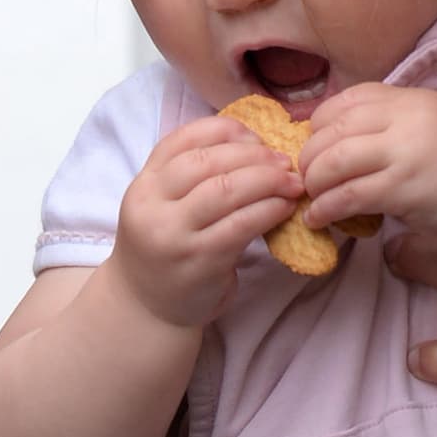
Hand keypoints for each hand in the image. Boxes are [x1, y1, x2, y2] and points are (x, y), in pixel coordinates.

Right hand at [112, 114, 302, 328]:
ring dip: (267, 180)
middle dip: (254, 155)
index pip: (183, 139)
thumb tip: (255, 143)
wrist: (146, 306)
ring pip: (226, 189)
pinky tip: (284, 207)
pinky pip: (242, 224)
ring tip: (292, 182)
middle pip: (208, 161)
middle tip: (284, 160)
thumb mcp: (165, 205)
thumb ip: (193, 175)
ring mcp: (174, 235)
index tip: (256, 137)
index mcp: (144, 183)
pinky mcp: (200, 261)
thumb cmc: (167, 247)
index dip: (225, 131)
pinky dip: (269, 209)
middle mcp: (152, 205)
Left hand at [301, 84, 436, 239]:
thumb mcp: (430, 119)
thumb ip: (391, 121)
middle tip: (306, 178)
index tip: (315, 146)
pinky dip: (326, 208)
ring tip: (311, 199)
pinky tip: (320, 219)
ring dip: (314, 183)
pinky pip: (350, 195)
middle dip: (309, 156)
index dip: (319, 124)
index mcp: (408, 98)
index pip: (345, 101)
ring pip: (335, 161)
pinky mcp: (405, 189)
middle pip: (333, 130)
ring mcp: (404, 153)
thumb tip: (337, 139)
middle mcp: (404, 119)